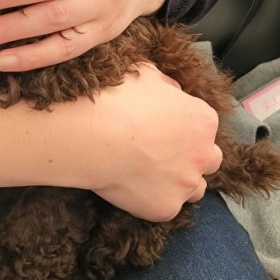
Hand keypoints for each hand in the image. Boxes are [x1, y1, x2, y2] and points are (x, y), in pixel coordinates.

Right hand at [0, 63, 221, 221]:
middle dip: (177, 149)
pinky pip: (159, 204)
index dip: (174, 118)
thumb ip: (155, 78)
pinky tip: (118, 180)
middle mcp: (200, 153)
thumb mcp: (132, 70)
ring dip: (165, 175)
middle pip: (200, 154)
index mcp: (197, 114)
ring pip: (184, 183)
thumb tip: (159, 81)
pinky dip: (144, 196)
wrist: (78, 133)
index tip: (153, 119)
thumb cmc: (103, 94)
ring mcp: (182, 185)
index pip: (199, 118)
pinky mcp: (159, 209)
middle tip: (141, 142)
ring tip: (127, 162)